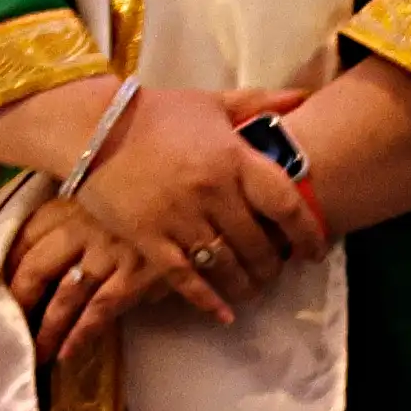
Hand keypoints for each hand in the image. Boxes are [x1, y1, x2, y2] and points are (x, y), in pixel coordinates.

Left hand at [5, 193, 210, 355]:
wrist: (214, 175)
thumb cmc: (173, 168)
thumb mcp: (131, 179)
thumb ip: (109, 203)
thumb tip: (93, 223)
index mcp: (78, 200)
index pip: (28, 233)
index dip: (11, 261)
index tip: (3, 281)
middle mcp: (86, 227)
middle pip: (35, 268)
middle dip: (19, 301)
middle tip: (9, 326)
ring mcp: (109, 251)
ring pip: (64, 298)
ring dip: (48, 329)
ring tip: (38, 355)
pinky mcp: (136, 272)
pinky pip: (101, 310)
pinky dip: (84, 335)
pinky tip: (71, 355)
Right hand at [70, 85, 314, 306]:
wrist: (94, 128)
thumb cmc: (159, 113)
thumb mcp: (213, 103)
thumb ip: (259, 102)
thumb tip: (303, 96)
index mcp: (234, 158)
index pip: (284, 202)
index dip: (306, 231)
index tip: (316, 250)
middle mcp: (211, 192)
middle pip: (256, 240)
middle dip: (273, 263)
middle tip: (279, 270)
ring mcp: (178, 218)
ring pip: (224, 263)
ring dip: (245, 282)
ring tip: (255, 289)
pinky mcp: (147, 239)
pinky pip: (182, 277)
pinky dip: (205, 299)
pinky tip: (224, 314)